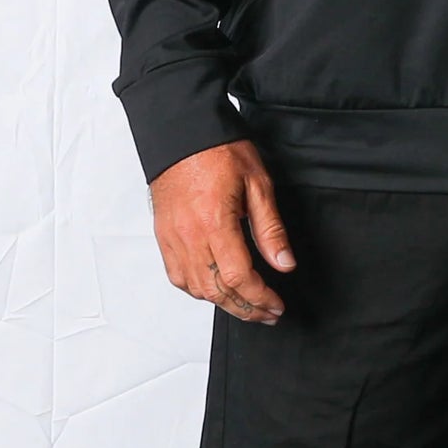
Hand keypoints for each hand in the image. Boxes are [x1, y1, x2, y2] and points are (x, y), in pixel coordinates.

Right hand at [150, 139, 296, 322]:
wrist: (181, 134)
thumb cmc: (217, 150)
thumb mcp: (258, 184)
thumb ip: (270, 229)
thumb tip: (284, 263)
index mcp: (215, 222)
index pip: (239, 278)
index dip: (260, 298)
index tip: (276, 305)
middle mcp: (189, 236)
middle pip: (217, 291)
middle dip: (246, 309)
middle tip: (268, 313)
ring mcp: (172, 238)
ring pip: (196, 289)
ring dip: (223, 304)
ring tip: (247, 305)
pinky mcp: (163, 237)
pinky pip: (178, 277)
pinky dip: (198, 290)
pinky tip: (215, 289)